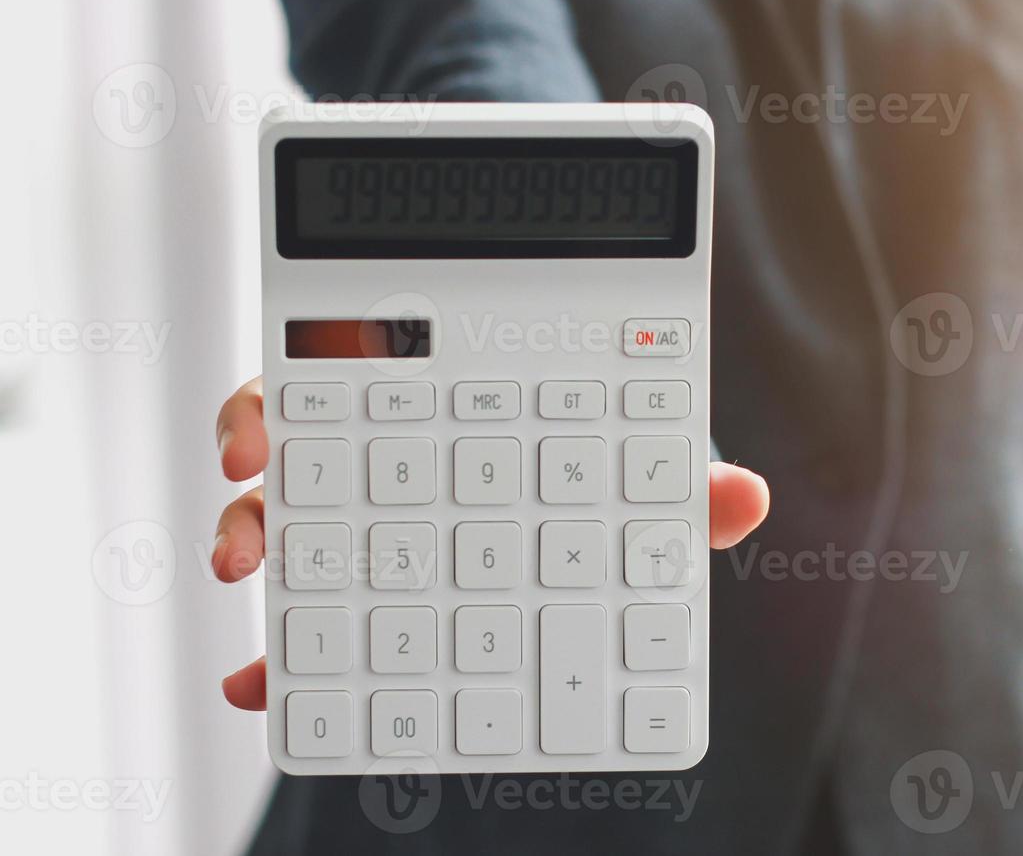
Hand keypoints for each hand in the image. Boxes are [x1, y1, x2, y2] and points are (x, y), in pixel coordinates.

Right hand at [212, 376, 768, 709]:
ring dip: (247, 536)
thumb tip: (745, 498)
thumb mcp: (643, 490)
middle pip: (300, 436)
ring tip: (245, 568)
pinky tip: (260, 683)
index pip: (367, 371)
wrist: (599, 551)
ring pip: (283, 515)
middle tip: (249, 479)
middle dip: (259, 451)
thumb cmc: (607, 494)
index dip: (314, 380)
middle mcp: (393, 456)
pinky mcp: (355, 594)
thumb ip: (679, 492)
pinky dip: (271, 651)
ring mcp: (369, 524)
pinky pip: (304, 613)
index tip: (281, 416)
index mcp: (445, 406)